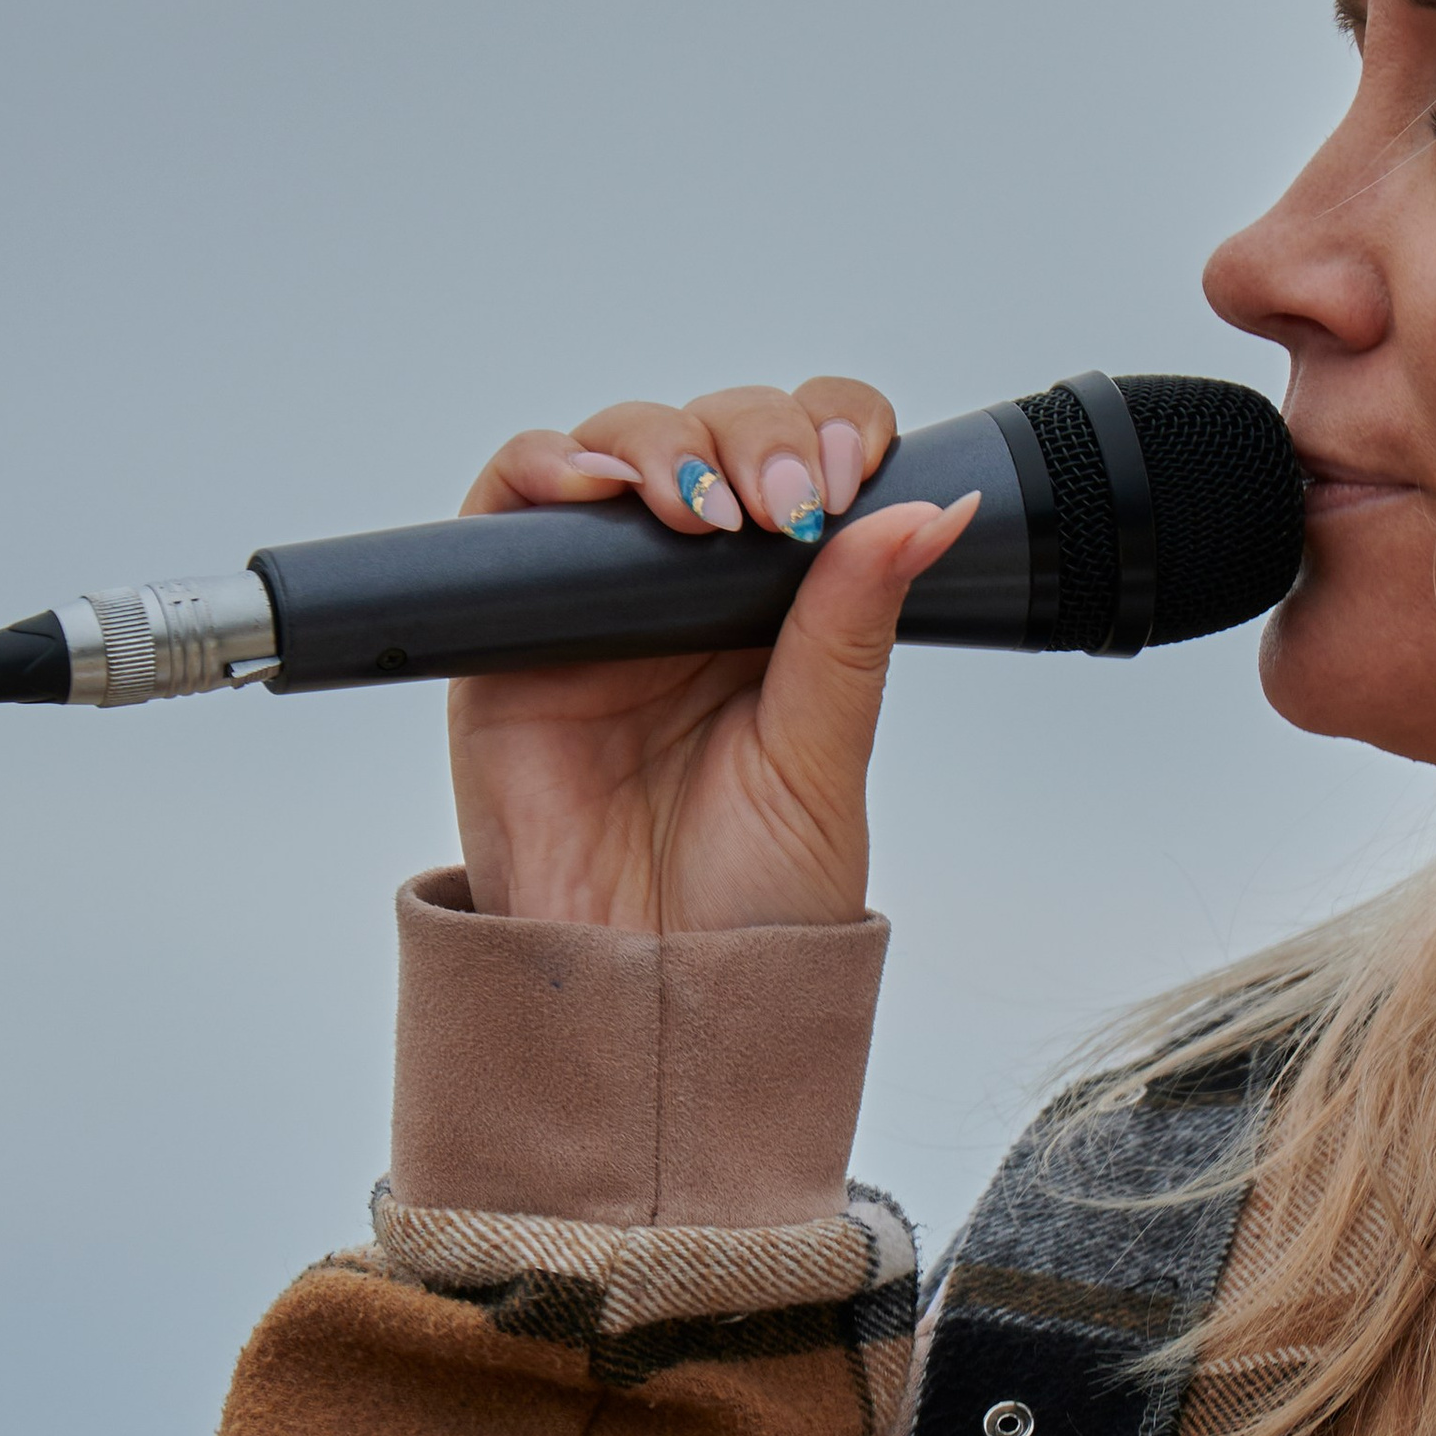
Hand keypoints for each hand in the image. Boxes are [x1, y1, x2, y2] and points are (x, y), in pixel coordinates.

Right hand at [448, 377, 975, 932]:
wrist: (653, 1003)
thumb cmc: (745, 912)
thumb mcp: (823, 761)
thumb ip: (855, 630)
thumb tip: (931, 512)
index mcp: (781, 611)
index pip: (810, 461)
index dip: (832, 432)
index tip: (854, 473)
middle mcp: (689, 593)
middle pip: (717, 434)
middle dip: (758, 440)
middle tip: (786, 506)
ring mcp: (594, 605)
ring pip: (618, 449)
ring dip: (664, 445)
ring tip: (705, 507)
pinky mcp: (504, 634)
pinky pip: (507, 510)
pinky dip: (543, 469)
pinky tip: (598, 489)